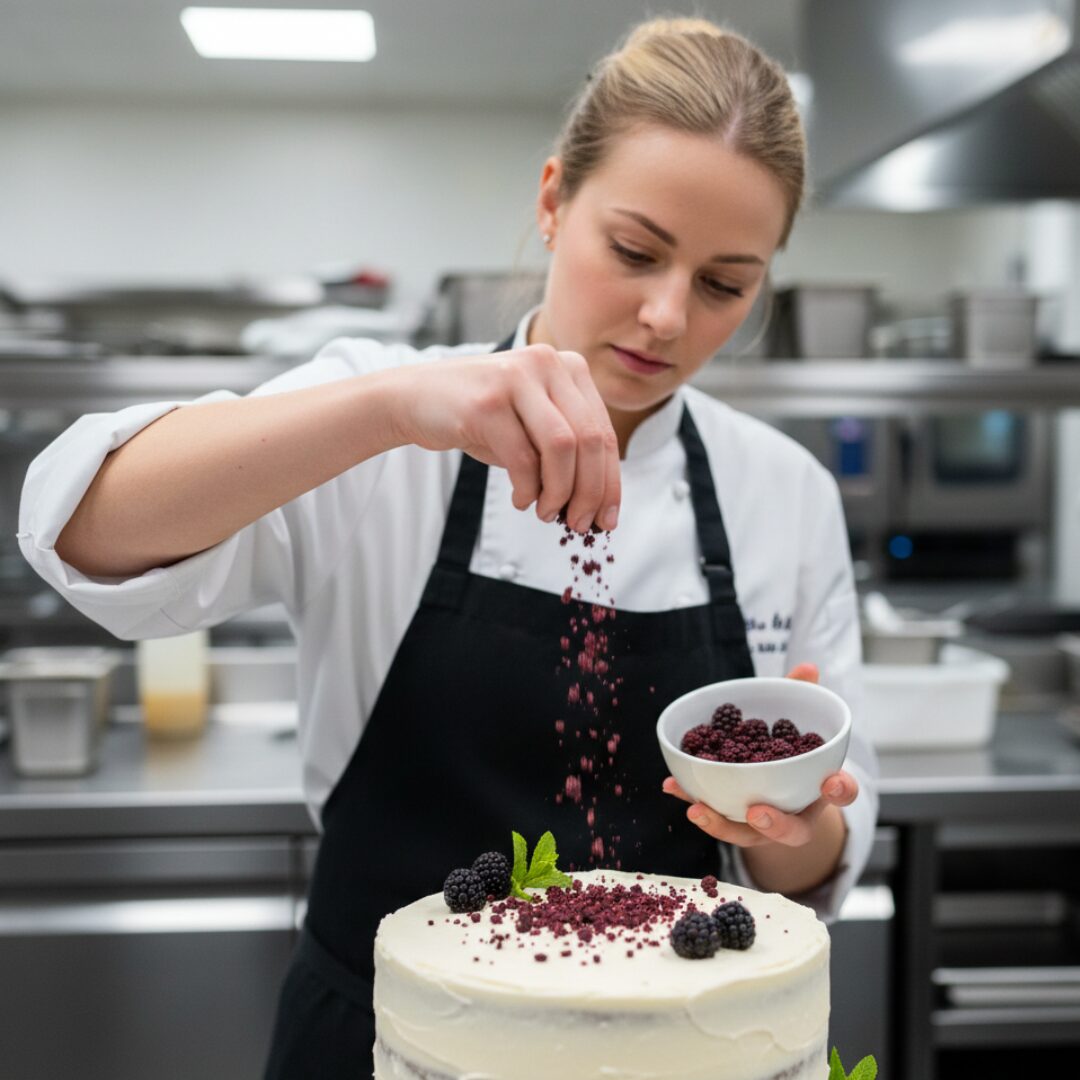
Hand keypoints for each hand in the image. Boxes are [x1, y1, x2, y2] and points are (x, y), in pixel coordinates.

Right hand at [390, 344, 620, 532]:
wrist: (414, 398)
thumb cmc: (482, 418)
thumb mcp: (533, 424)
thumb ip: (568, 449)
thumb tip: (600, 504)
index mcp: (568, 366)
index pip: (604, 432)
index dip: (611, 482)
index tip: (608, 519)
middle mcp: (546, 363)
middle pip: (590, 440)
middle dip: (590, 493)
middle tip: (580, 524)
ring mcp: (515, 378)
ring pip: (562, 448)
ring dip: (559, 492)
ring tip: (547, 514)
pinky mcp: (486, 402)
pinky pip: (522, 458)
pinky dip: (528, 489)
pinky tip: (522, 501)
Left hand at [661, 661, 858, 849]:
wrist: (773, 784)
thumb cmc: (788, 747)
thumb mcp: (795, 719)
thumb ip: (801, 695)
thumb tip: (807, 668)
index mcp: (819, 787)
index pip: (841, 792)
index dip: (840, 789)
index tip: (832, 781)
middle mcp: (795, 813)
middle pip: (793, 830)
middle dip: (776, 824)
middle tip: (757, 813)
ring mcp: (763, 825)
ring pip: (747, 834)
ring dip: (721, 824)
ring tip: (697, 808)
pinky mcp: (733, 822)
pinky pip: (714, 816)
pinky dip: (692, 799)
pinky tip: (672, 785)